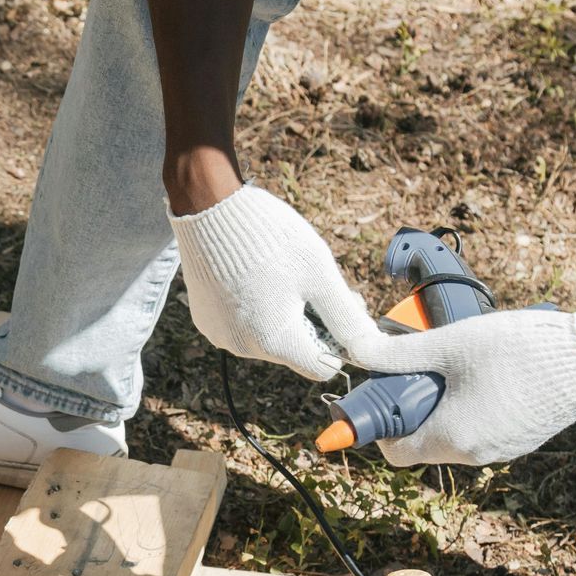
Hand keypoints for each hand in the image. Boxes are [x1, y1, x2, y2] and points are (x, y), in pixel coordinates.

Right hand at [168, 185, 384, 381]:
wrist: (209, 207)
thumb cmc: (270, 237)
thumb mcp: (320, 275)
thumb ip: (347, 317)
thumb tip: (369, 350)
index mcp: (275, 342)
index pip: (321, 368)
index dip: (337, 342)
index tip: (338, 307)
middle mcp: (244, 348)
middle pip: (295, 350)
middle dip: (311, 323)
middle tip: (313, 280)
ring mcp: (221, 335)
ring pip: (269, 337)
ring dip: (283, 314)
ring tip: (279, 273)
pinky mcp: (206, 321)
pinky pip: (242, 325)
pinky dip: (255, 308)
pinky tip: (254, 276)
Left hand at [351, 308, 575, 466]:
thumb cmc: (519, 351)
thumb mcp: (451, 344)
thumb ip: (399, 353)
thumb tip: (358, 352)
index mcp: (452, 440)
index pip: (396, 453)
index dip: (383, 425)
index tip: (386, 393)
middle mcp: (476, 455)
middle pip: (425, 441)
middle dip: (415, 408)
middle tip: (421, 368)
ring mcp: (504, 450)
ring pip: (456, 433)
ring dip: (446, 405)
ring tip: (457, 365)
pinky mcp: (525, 439)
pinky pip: (485, 428)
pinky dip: (474, 407)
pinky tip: (487, 373)